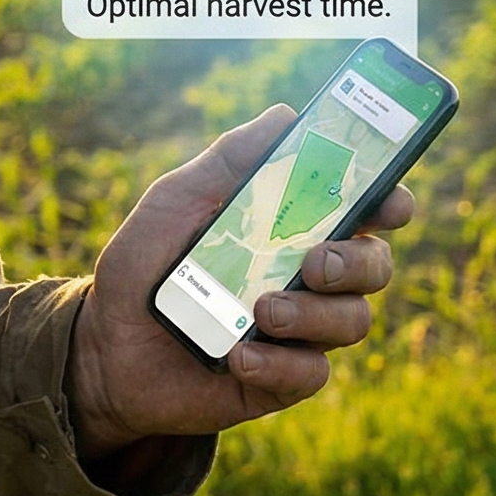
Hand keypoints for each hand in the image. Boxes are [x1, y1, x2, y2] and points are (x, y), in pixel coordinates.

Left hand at [65, 105, 413, 458]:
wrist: (106, 348)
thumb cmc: (144, 267)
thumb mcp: (174, 203)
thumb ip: (227, 162)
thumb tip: (284, 116)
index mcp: (293, 229)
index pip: (364, 210)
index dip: (389, 202)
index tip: (388, 202)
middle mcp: (308, 278)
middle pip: (374, 266)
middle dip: (358, 262)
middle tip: (316, 263)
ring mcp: (299, 330)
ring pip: (352, 321)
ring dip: (314, 315)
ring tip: (262, 311)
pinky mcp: (282, 379)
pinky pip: (311, 373)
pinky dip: (279, 363)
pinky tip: (239, 355)